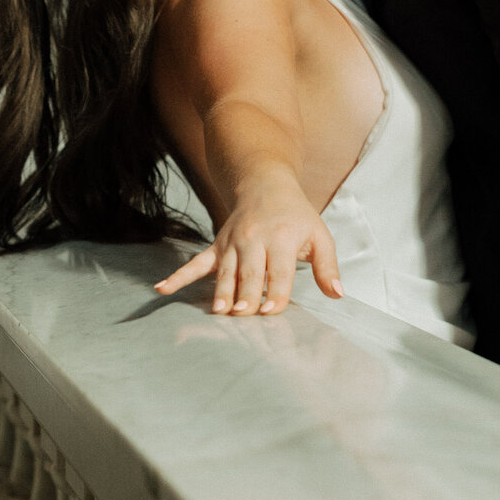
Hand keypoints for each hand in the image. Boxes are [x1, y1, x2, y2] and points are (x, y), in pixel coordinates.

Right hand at [154, 170, 343, 315]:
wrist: (265, 184)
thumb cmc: (296, 216)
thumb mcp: (319, 235)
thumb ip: (328, 266)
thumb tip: (337, 293)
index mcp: (282, 239)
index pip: (280, 271)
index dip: (276, 292)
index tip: (271, 311)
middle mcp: (255, 240)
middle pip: (250, 273)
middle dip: (246, 294)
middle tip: (242, 316)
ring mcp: (232, 243)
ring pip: (226, 271)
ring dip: (221, 292)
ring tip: (218, 312)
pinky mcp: (217, 246)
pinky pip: (196, 263)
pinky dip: (179, 276)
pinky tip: (162, 289)